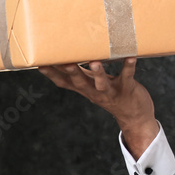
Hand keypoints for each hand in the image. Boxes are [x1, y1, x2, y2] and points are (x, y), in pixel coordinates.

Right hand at [38, 57, 158, 157]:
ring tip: (94, 62)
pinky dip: (129, 67)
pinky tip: (130, 57)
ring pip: (102, 84)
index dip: (51, 74)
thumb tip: (67, 57)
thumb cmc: (111, 94)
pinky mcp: (127, 89)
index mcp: (84, 89)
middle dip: (71, 72)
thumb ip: (81, 74)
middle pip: (80, 83)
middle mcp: (94, 92)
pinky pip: (127, 77)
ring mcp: (111, 92)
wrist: (134, 117)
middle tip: (65, 61)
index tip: (39, 62)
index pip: (63, 82)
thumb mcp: (92, 86)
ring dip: (98, 73)